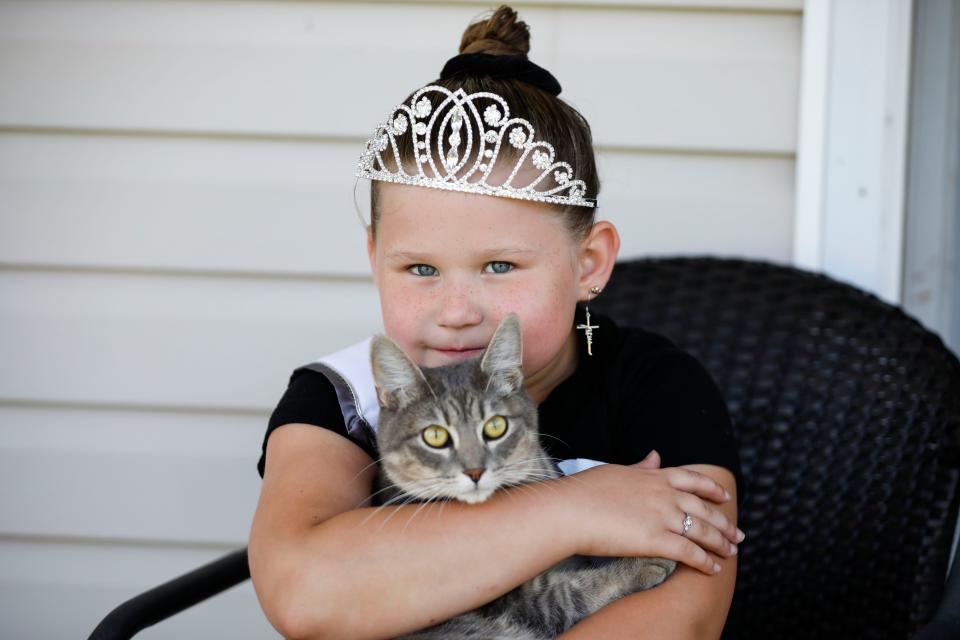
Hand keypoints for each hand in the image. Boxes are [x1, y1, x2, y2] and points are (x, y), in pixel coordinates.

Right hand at [558, 450, 743, 574]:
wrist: (569, 509)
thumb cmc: (584, 490)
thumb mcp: (616, 471)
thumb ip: (640, 467)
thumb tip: (655, 455)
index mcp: (654, 477)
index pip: (693, 480)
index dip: (713, 489)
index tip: (725, 496)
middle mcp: (665, 495)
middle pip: (705, 508)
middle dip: (724, 522)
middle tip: (737, 534)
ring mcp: (662, 517)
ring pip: (703, 531)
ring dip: (720, 543)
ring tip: (731, 552)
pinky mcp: (656, 540)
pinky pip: (690, 553)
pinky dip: (705, 561)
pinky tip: (713, 569)